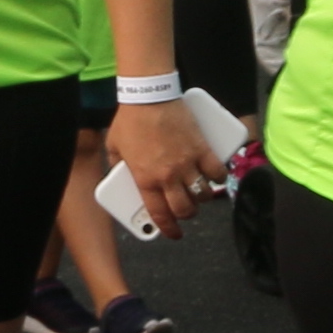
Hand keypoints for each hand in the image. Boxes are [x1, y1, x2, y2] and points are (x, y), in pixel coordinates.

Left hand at [103, 98, 216, 235]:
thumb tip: (121, 174)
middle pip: (184, 208)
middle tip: (185, 212)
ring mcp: (187, 163)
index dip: (168, 229)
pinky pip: (216, 171)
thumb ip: (118, 166)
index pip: (159, 214)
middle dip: (186, 215)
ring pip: (202, 193)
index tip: (173, 234)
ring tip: (199, 194)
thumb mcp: (114, 148)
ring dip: (202, 198)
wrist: (150, 98)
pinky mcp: (202, 148)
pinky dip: (218, 177)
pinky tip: (215, 177)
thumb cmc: (130, 120)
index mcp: (145, 179)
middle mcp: (168, 176)